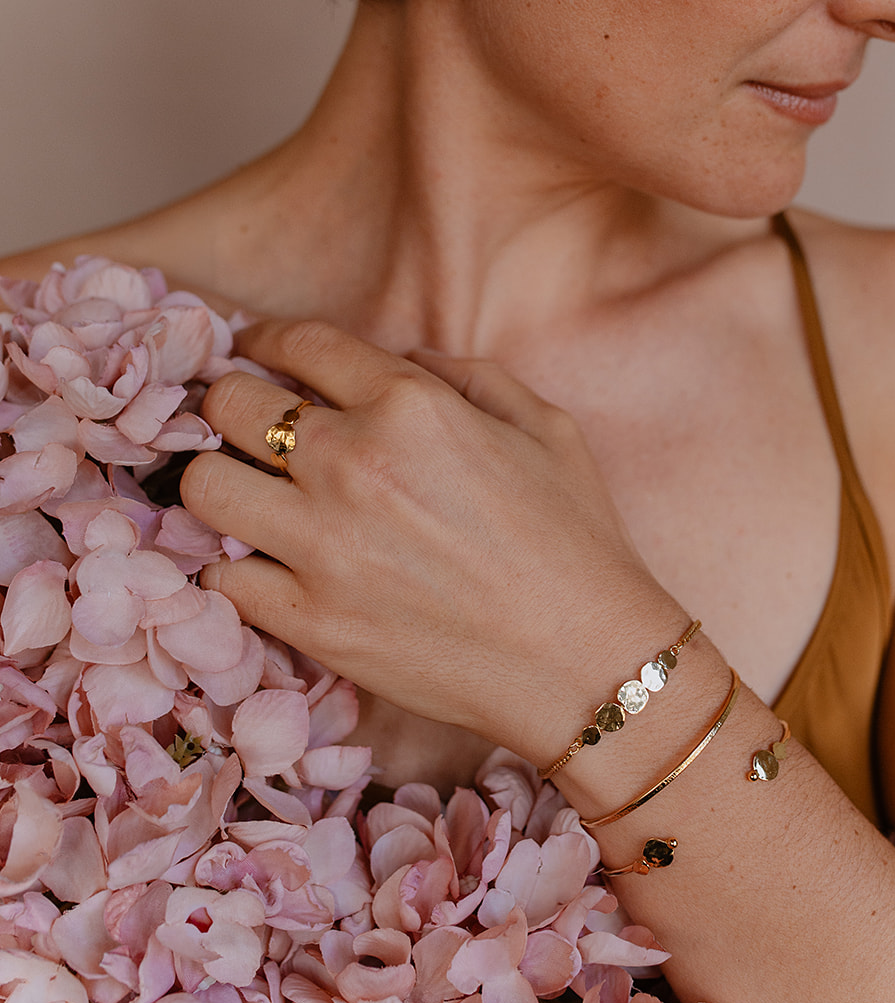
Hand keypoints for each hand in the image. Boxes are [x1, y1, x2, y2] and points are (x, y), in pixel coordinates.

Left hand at [180, 320, 679, 764]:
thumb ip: (466, 374)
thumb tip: (403, 359)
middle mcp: (352, 464)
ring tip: (249, 496)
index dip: (269, 341)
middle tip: (253, 427)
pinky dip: (236, 569)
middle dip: (236, 404)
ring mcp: (322, 546)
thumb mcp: (544, 425)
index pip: (298, 343)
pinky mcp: (311, 621)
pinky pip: (222, 578)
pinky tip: (268, 567)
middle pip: (230, 402)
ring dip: (220, 481)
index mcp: (409, 405)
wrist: (584, 660)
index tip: (262, 354)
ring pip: (203, 486)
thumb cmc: (577, 540)